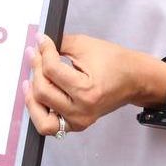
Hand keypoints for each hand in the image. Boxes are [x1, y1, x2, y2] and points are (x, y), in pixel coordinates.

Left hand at [24, 33, 165, 134]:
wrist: (134, 79)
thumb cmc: (115, 62)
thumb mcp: (85, 45)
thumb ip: (59, 43)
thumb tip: (39, 42)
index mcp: (86, 90)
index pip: (51, 70)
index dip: (43, 50)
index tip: (41, 40)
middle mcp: (82, 111)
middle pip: (42, 90)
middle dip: (36, 67)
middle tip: (36, 53)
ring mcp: (79, 121)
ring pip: (41, 115)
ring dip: (32, 95)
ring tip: (31, 78)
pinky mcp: (76, 125)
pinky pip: (49, 125)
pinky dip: (39, 112)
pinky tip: (38, 95)